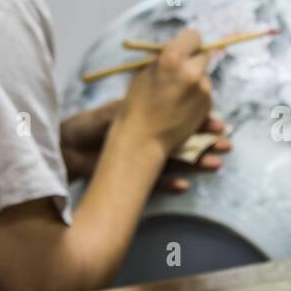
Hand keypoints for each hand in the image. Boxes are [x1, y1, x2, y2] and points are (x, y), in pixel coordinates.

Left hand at [62, 101, 230, 190]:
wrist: (64, 152)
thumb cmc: (83, 128)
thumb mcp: (106, 115)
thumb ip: (126, 112)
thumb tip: (147, 105)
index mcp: (146, 119)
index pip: (179, 116)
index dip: (199, 118)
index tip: (217, 121)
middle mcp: (149, 139)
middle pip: (184, 139)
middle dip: (207, 141)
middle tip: (227, 143)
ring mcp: (144, 158)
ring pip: (177, 160)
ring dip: (197, 162)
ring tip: (216, 164)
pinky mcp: (135, 176)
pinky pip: (156, 180)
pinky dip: (170, 182)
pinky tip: (184, 185)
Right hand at [115, 28, 213, 157]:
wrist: (142, 139)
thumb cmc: (136, 104)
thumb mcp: (144, 72)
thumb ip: (164, 58)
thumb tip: (179, 47)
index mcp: (172, 58)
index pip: (193, 36)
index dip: (188, 41)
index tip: (184, 47)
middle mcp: (192, 71)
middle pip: (203, 54)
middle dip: (193, 59)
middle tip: (181, 68)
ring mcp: (203, 89)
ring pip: (204, 74)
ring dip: (195, 78)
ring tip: (176, 92)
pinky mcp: (208, 104)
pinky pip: (205, 91)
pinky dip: (197, 94)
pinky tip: (182, 104)